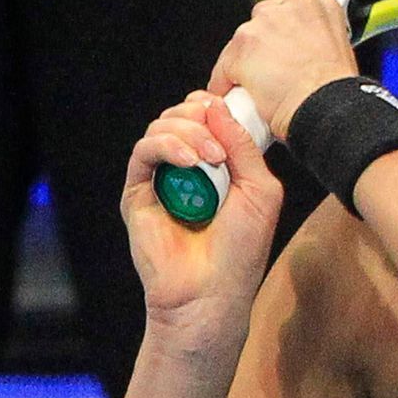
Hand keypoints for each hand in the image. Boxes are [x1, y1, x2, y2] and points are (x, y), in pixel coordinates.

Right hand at [122, 94, 283, 337]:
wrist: (212, 292)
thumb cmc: (241, 251)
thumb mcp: (260, 191)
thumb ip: (243, 145)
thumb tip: (216, 105)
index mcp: (216, 166)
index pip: (206, 117)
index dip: (214, 108)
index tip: (229, 113)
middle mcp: (186, 169)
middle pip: (181, 115)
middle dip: (202, 118)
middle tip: (221, 146)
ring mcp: (161, 179)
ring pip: (161, 127)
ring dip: (189, 133)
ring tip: (211, 158)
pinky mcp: (138, 193)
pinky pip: (144, 152)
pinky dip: (167, 147)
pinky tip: (191, 163)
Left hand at [207, 0, 358, 141]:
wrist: (325, 109)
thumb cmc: (335, 91)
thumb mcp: (340, 52)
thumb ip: (318, 40)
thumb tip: (306, 53)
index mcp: (312, 5)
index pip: (287, 13)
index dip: (285, 37)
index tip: (285, 52)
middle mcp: (285, 8)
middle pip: (262, 24)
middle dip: (265, 48)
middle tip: (274, 74)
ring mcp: (261, 27)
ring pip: (241, 44)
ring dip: (247, 65)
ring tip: (260, 90)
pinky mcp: (240, 49)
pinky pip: (223, 68)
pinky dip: (227, 85)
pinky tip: (238, 101)